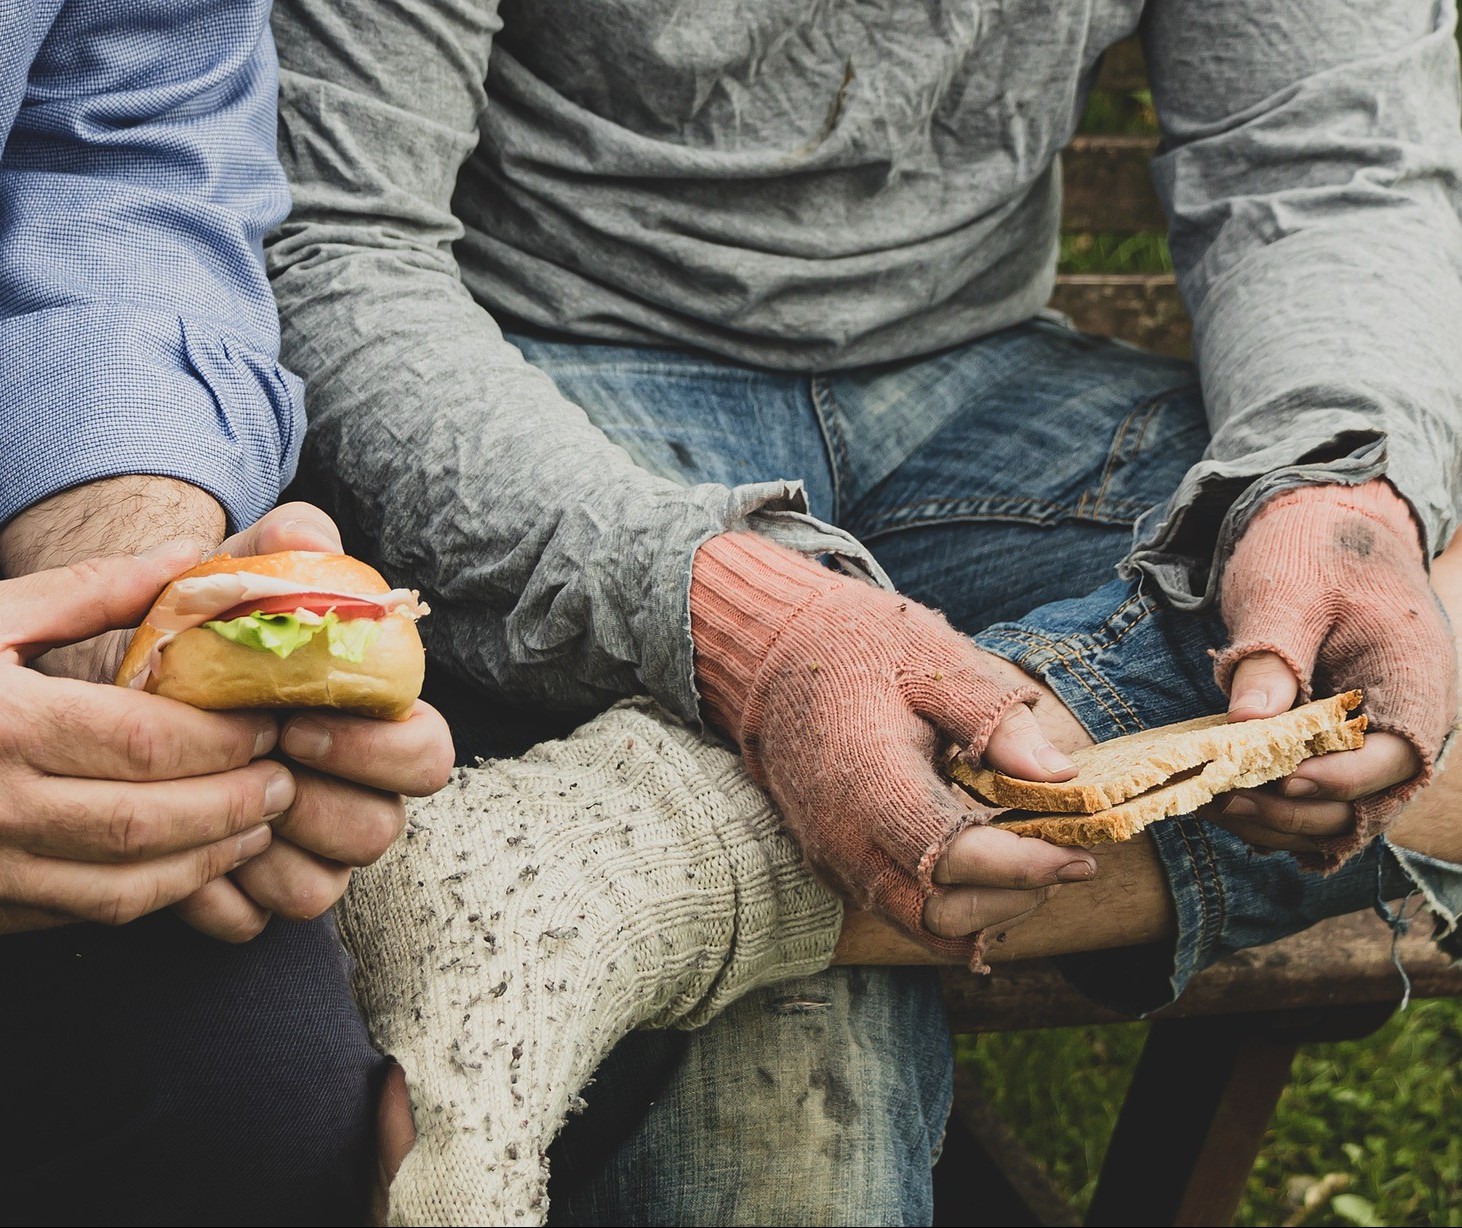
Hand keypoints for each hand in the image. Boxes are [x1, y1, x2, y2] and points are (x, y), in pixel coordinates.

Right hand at [0, 543, 287, 933]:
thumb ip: (88, 591)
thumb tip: (189, 558)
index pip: (147, 742)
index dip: (226, 739)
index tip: (272, 720)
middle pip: (151, 821)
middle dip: (237, 803)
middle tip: (288, 779)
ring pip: (127, 884)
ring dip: (211, 859)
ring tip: (261, 822)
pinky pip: (88, 914)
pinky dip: (156, 893)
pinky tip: (196, 860)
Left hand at [169, 504, 454, 938]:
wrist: (128, 684)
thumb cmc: (203, 630)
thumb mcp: (239, 578)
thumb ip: (285, 549)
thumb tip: (312, 540)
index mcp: (377, 728)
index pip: (429, 757)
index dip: (374, 750)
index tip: (298, 721)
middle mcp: (357, 797)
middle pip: (380, 833)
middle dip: (315, 803)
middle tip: (253, 763)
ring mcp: (309, 853)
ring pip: (324, 888)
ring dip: (265, 849)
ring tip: (210, 800)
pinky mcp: (253, 897)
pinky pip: (255, 921)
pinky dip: (216, 893)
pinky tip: (182, 842)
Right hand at [691, 532, 1093, 960]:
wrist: (772, 653)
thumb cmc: (859, 648)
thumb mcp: (934, 662)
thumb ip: (996, 722)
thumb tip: (1060, 777)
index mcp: (870, 781)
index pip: (954, 857)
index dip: (1024, 868)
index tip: (1080, 855)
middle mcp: (842, 835)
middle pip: (939, 914)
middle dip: (1012, 899)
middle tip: (1064, 862)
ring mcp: (831, 855)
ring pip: (917, 924)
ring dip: (984, 911)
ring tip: (1032, 869)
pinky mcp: (831, 861)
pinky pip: (895, 908)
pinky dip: (950, 906)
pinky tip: (988, 871)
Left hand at [1212, 480, 1456, 862]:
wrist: (1322, 527)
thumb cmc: (1312, 550)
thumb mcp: (1288, 592)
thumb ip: (1271, 656)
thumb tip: (1248, 725)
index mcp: (1415, 680)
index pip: (1392, 757)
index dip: (1335, 779)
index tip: (1275, 780)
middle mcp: (1407, 724)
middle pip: (1364, 803)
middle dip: (1292, 811)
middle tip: (1220, 800)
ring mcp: (1375, 742)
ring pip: (1338, 813)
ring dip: (1277, 821)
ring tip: (1210, 807)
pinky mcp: (1339, 748)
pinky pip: (1318, 797)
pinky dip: (1274, 809)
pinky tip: (1221, 802)